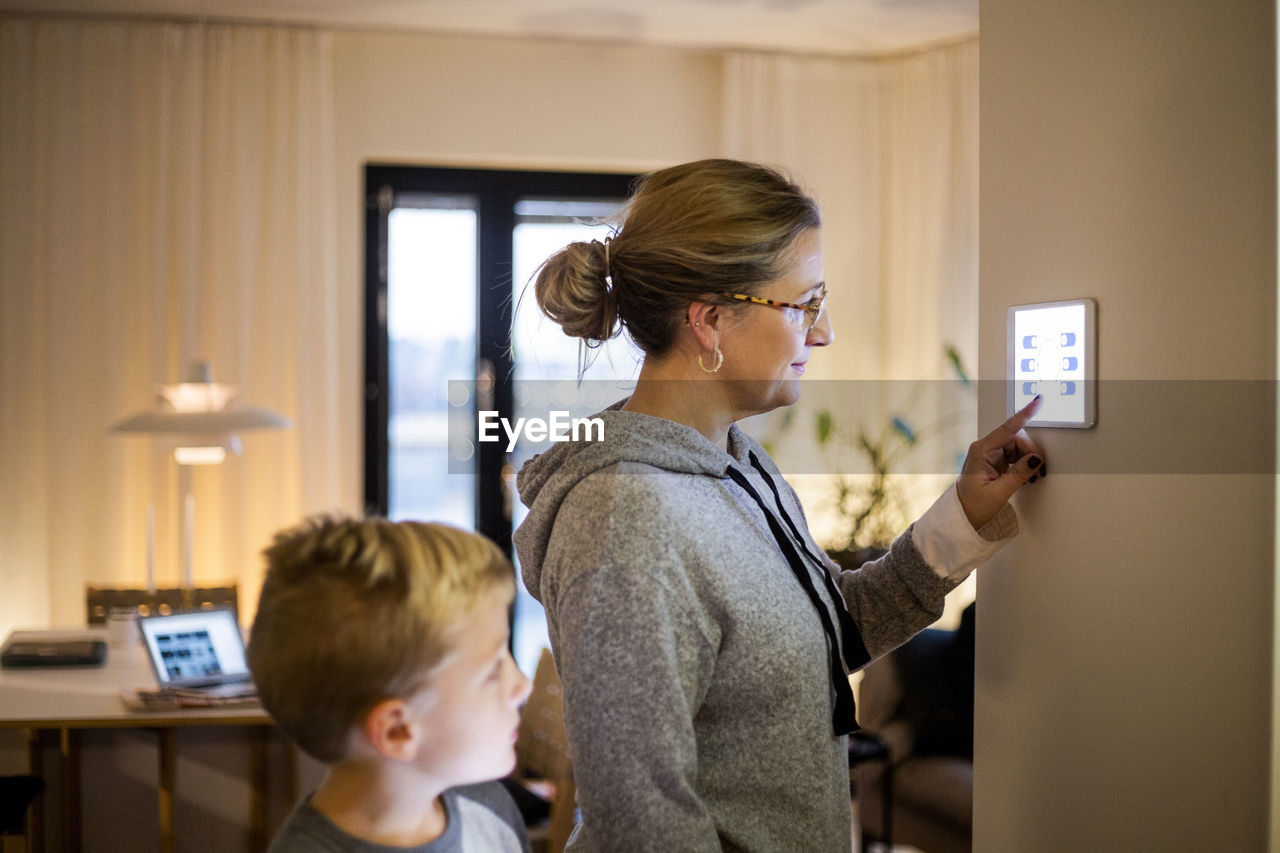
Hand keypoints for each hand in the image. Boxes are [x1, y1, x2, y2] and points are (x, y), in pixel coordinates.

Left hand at [956, 395, 1046, 529]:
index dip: (1025, 414)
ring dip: (1028, 460)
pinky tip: (1026, 477)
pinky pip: (1015, 455)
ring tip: (1031, 478)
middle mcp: (984, 448)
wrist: (962, 516)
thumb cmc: (973, 506)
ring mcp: (989, 454)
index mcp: (981, 451)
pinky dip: (1023, 464)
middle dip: (1030, 453)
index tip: (1038, 401)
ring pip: (1018, 447)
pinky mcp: (994, 461)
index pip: (1008, 429)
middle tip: (1037, 471)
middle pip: (1017, 439)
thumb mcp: (998, 493)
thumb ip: (1019, 474)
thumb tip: (1036, 459)